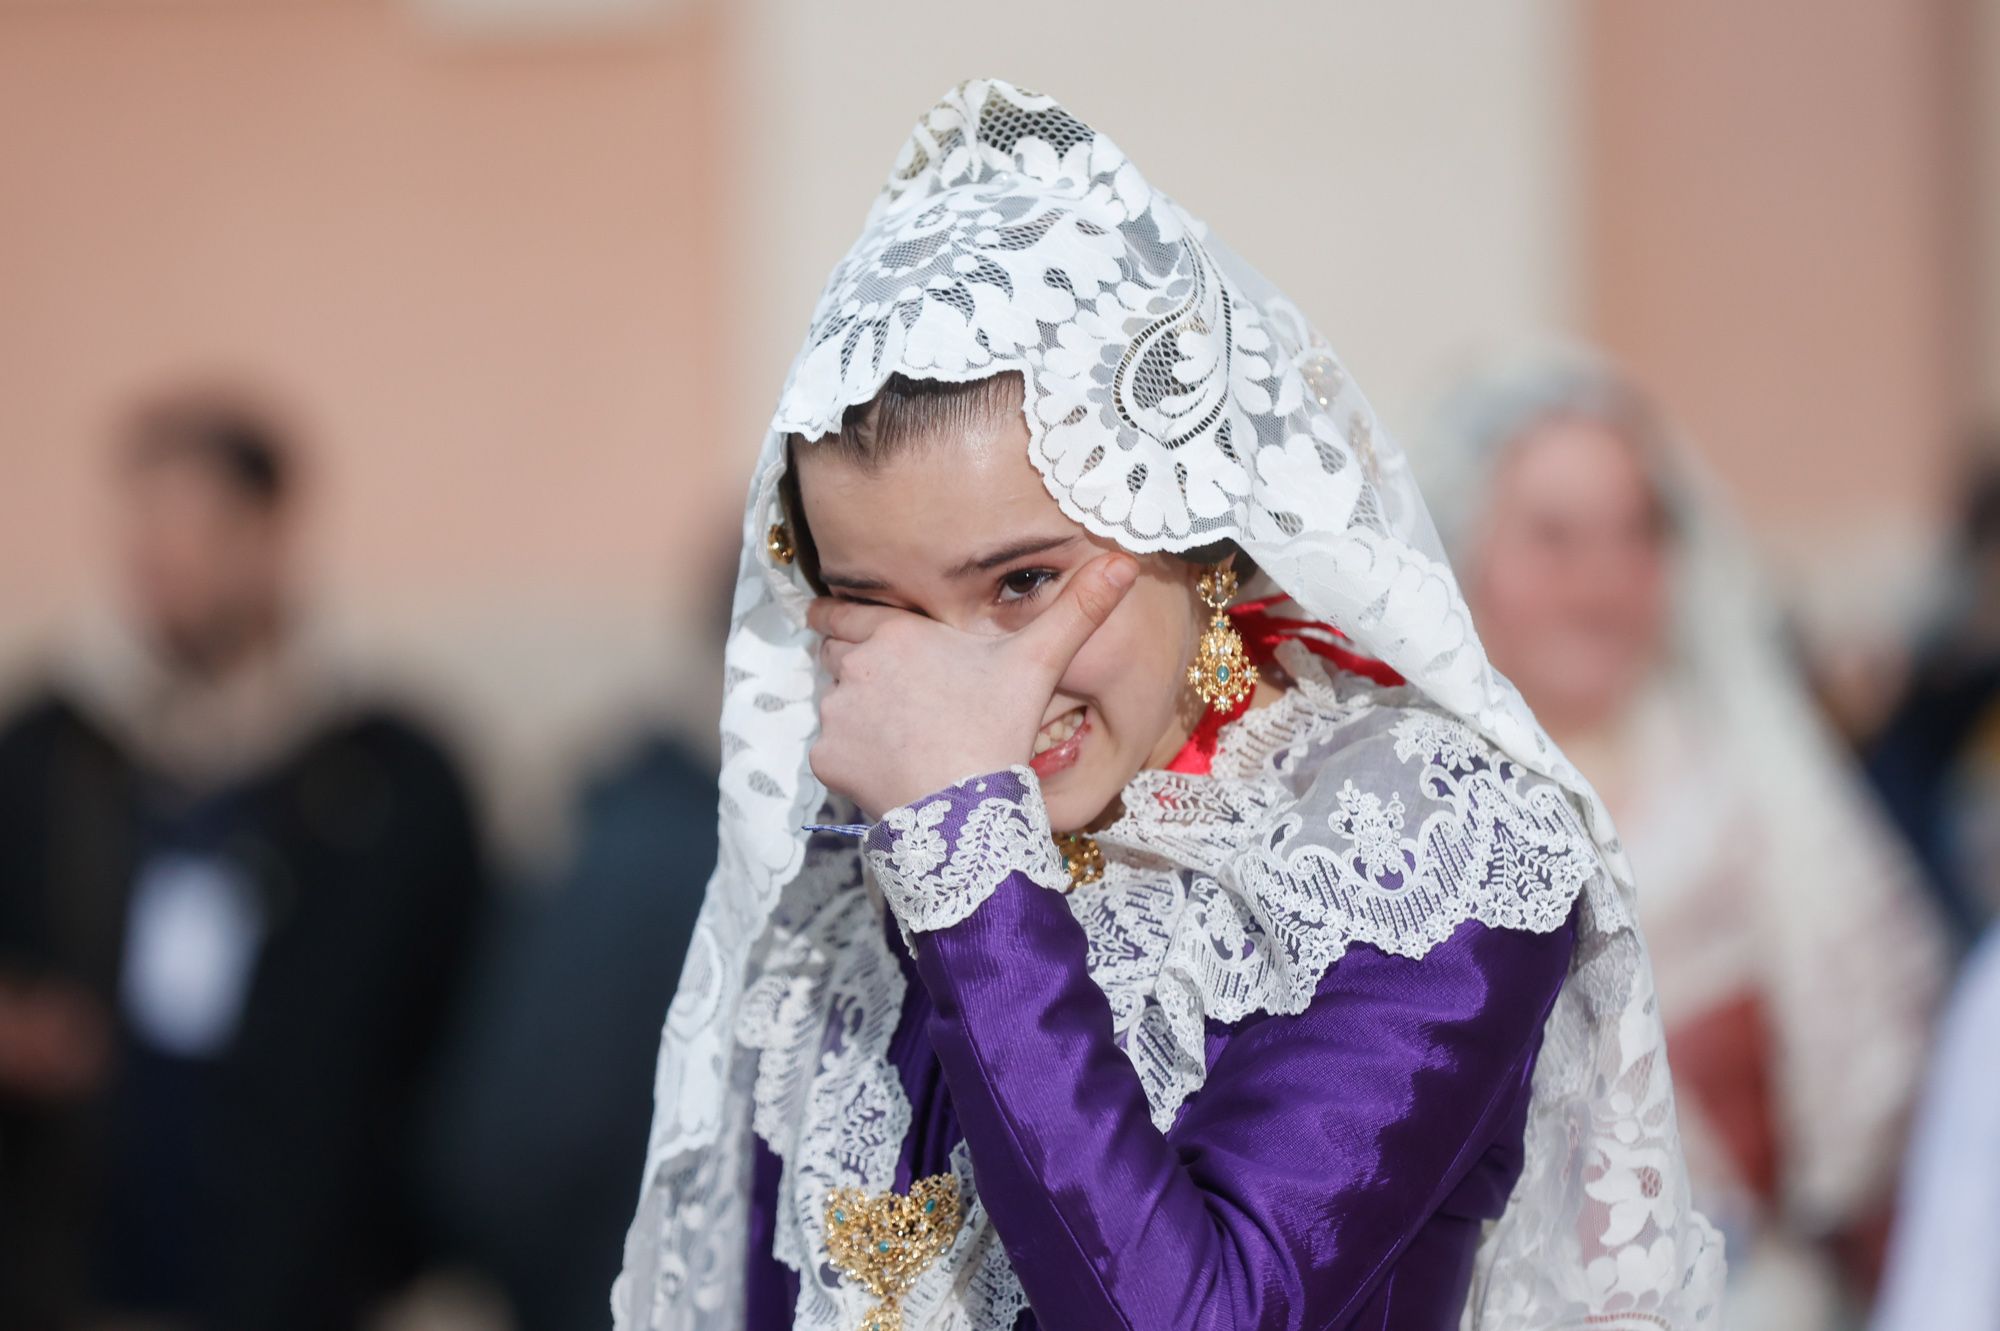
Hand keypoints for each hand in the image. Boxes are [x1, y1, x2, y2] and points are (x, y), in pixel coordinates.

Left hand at [807, 552, 1137, 817]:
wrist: (969, 808)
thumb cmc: (1000, 729)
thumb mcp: (1039, 663)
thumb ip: (1077, 611)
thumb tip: (1125, 562)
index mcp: (895, 634)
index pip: (842, 613)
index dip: (837, 617)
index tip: (826, 618)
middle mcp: (854, 666)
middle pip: (837, 657)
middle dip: (859, 670)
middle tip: (898, 696)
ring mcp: (836, 715)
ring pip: (836, 705)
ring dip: (858, 716)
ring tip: (905, 738)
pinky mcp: (827, 759)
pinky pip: (833, 753)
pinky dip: (855, 760)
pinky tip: (894, 769)